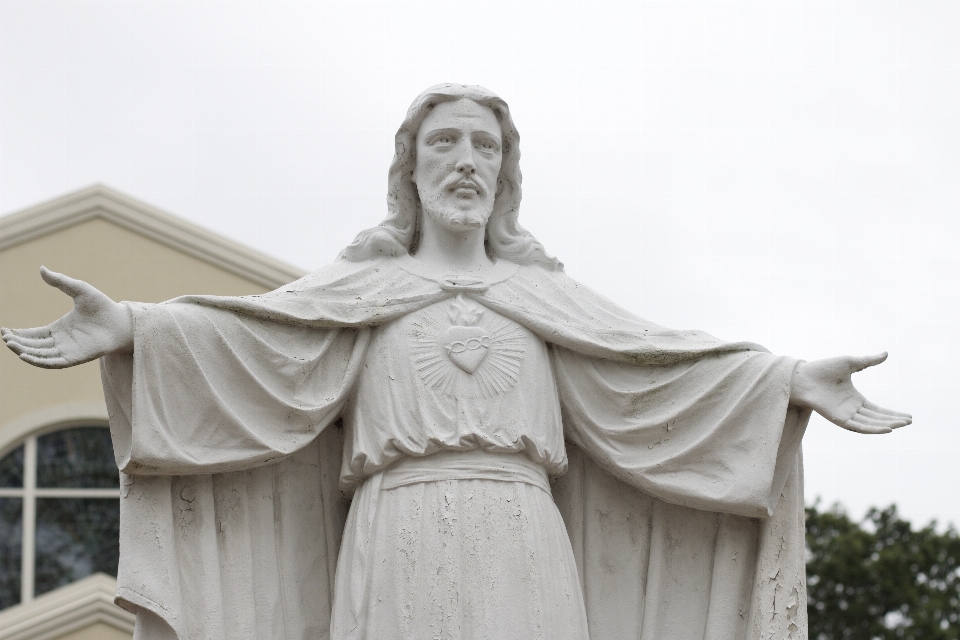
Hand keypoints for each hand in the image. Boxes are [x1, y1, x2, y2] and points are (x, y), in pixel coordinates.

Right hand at [1, 267, 133, 368]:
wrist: (122, 321)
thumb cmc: (103, 306)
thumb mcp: (78, 289)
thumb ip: (60, 281)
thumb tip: (41, 268)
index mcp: (59, 328)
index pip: (34, 334)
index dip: (19, 334)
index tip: (4, 331)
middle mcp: (61, 341)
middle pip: (34, 346)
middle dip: (18, 343)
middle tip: (4, 338)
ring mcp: (68, 351)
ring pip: (41, 355)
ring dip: (25, 351)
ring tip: (11, 345)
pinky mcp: (76, 358)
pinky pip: (54, 362)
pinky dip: (39, 360)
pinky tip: (26, 356)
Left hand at [790, 353, 911, 433]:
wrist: (801, 375)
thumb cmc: (821, 368)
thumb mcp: (850, 363)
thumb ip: (868, 361)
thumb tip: (886, 354)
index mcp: (854, 399)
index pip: (877, 410)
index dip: (892, 413)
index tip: (908, 416)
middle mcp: (850, 409)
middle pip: (876, 419)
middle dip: (893, 421)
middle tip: (909, 422)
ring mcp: (844, 415)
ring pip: (869, 424)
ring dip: (886, 425)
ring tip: (902, 424)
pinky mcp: (838, 419)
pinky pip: (858, 427)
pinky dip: (872, 429)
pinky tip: (886, 430)